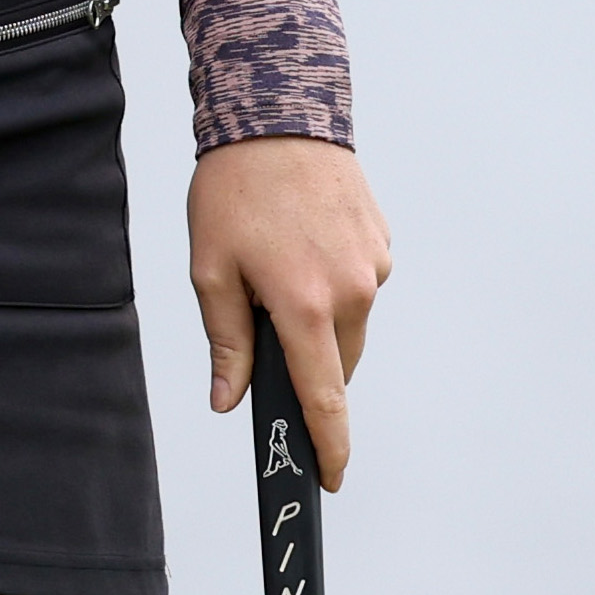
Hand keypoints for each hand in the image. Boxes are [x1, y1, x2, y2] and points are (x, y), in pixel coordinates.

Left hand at [189, 135, 390, 489]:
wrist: (278, 115)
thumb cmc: (234, 192)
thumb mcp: (211, 270)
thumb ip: (227, 343)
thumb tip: (229, 399)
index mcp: (305, 305)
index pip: (324, 398)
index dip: (330, 446)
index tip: (331, 479)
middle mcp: (351, 291)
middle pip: (336, 362)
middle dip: (307, 360)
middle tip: (265, 317)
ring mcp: (373, 266)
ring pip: (349, 322)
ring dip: (320, 316)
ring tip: (279, 263)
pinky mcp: (383, 243)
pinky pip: (359, 284)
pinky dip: (334, 280)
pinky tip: (303, 243)